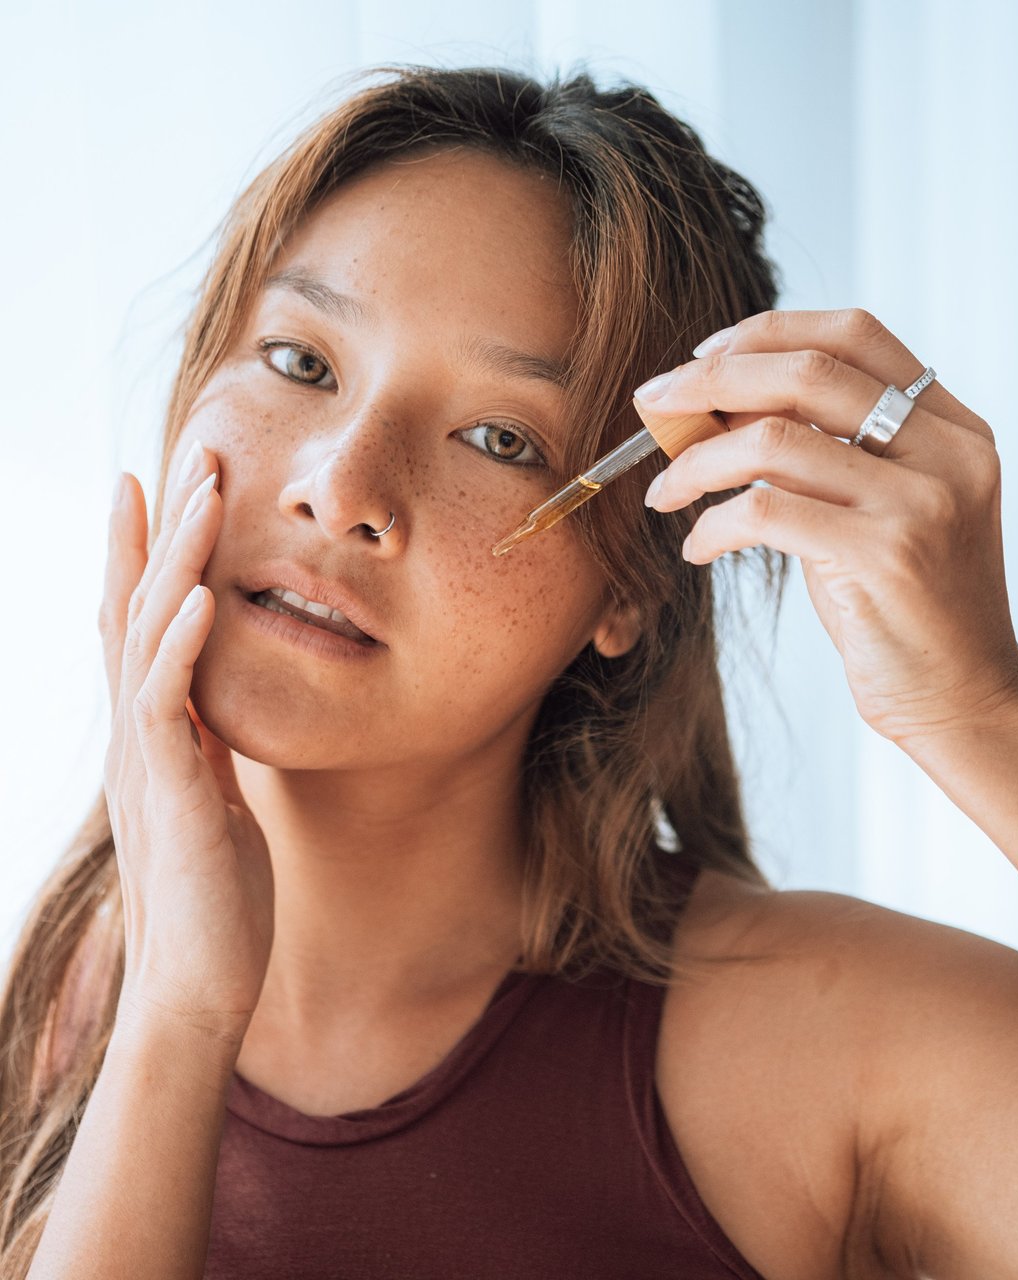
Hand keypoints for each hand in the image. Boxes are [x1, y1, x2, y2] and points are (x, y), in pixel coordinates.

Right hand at [99, 445, 273, 1043]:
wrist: (200, 985)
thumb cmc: (217, 896)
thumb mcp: (209, 797)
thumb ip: (200, 746)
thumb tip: (209, 705)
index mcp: (150, 731)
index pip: (141, 621)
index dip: (148, 550)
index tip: (165, 481)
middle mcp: (136, 734)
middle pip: (138, 609)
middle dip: (161, 528)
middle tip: (188, 452)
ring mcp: (145, 760)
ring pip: (151, 639)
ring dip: (175, 562)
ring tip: (200, 494)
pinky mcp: (168, 795)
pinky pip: (167, 708)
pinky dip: (181, 648)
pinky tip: (203, 598)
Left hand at [634, 308, 1017, 746]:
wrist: (959, 698)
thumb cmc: (902, 608)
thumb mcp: (875, 511)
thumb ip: (823, 453)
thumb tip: (717, 408)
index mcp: (951, 427)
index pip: (855, 335)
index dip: (768, 332)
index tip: (704, 354)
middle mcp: (945, 452)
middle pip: (807, 373)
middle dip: (711, 380)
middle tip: (653, 404)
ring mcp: (918, 501)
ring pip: (774, 440)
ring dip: (696, 462)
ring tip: (665, 492)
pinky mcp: (883, 555)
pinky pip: (765, 512)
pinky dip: (713, 524)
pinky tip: (698, 547)